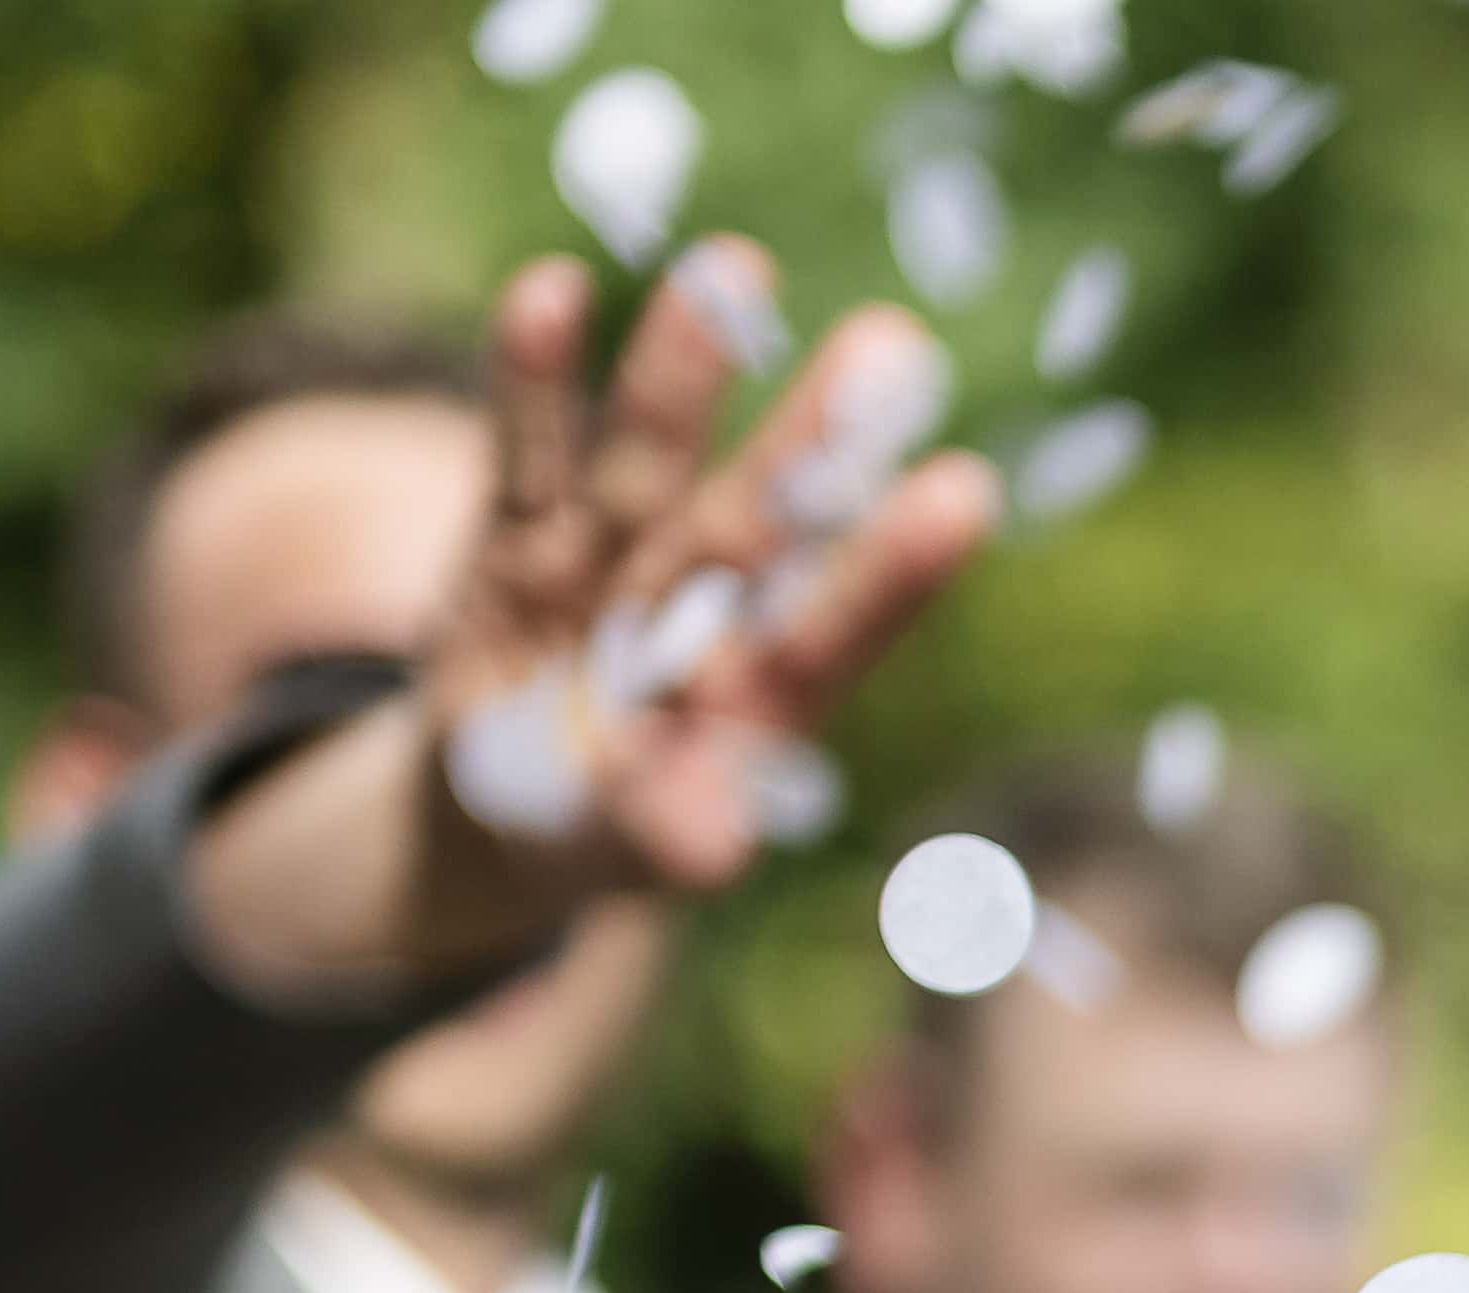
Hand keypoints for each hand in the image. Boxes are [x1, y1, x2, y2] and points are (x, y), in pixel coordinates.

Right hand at [183, 247, 996, 1001]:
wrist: (501, 806)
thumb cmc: (602, 835)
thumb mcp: (626, 851)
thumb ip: (668, 835)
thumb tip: (713, 848)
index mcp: (754, 700)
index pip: (833, 631)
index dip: (894, 571)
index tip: (967, 491)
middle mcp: (699, 611)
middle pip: (765, 518)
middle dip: (819, 439)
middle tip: (898, 344)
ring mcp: (610, 560)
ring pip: (654, 456)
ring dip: (686, 367)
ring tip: (736, 265)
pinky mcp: (516, 534)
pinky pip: (527, 454)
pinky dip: (534, 380)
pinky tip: (552, 288)